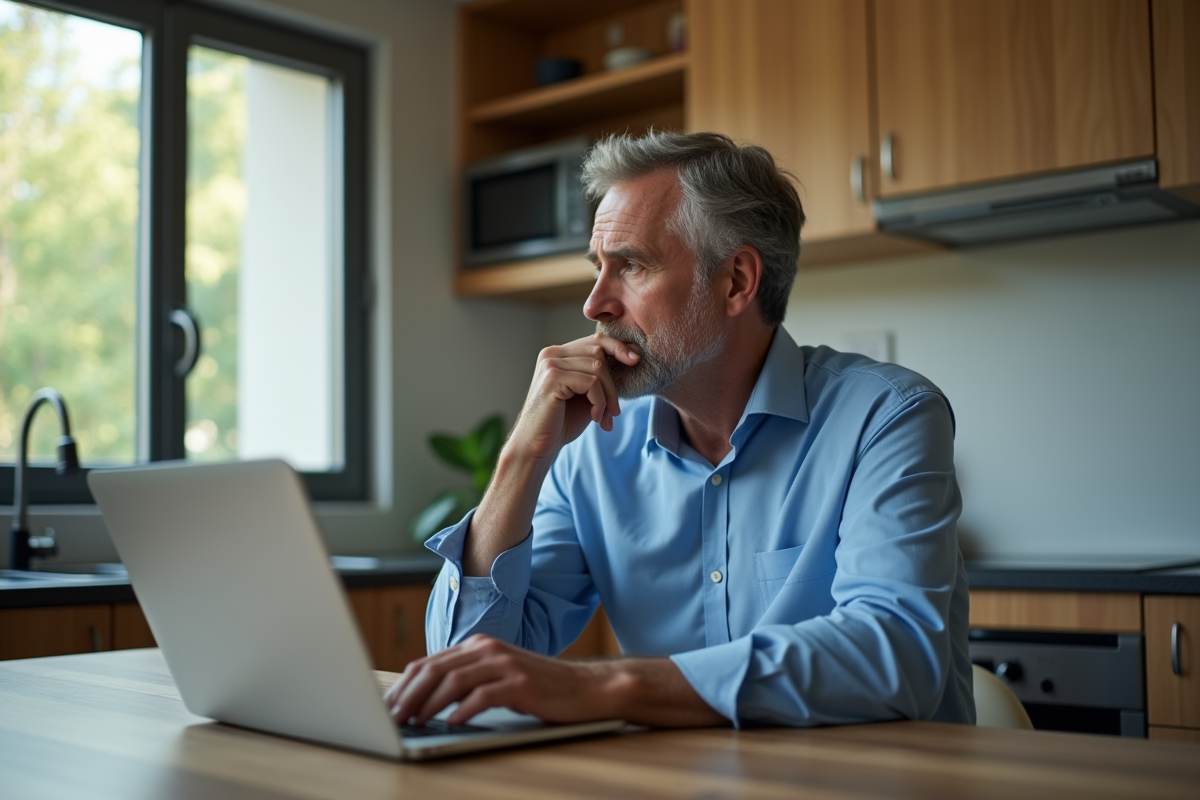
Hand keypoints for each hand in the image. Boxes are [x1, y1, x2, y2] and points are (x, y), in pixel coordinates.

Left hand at [385, 634, 609, 725]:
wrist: (585, 688)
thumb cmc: (539, 687)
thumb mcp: (498, 678)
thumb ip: (467, 680)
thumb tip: (425, 700)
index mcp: (479, 645)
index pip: (429, 663)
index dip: (404, 686)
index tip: (388, 708)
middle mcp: (489, 649)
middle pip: (435, 669)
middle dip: (408, 695)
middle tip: (392, 718)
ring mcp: (505, 664)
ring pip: (454, 680)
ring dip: (429, 704)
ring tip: (415, 722)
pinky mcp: (521, 683)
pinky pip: (484, 695)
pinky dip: (464, 709)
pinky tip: (452, 722)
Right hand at [509, 332, 640, 462]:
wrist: (537, 446)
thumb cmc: (562, 422)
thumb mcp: (588, 394)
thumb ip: (602, 376)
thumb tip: (633, 355)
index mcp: (559, 354)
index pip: (595, 339)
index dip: (618, 347)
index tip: (635, 361)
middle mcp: (552, 354)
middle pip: (599, 352)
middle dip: (613, 384)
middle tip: (613, 411)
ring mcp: (550, 364)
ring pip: (598, 368)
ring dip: (608, 396)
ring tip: (603, 417)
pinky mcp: (552, 378)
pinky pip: (591, 382)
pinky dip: (600, 402)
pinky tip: (595, 417)